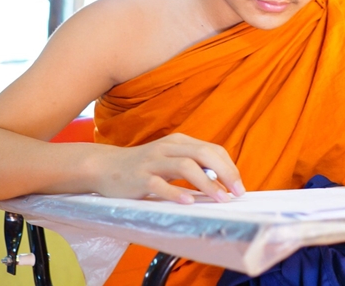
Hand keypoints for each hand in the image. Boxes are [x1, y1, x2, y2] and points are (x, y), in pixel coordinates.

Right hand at [97, 133, 245, 203]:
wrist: (105, 167)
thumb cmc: (143, 166)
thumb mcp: (170, 159)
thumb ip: (193, 165)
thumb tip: (223, 182)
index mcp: (179, 142)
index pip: (212, 149)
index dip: (229, 167)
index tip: (239, 186)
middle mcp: (168, 147)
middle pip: (203, 153)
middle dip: (224, 172)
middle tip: (236, 192)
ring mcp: (153, 161)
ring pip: (185, 166)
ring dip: (206, 183)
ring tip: (219, 198)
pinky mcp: (139, 178)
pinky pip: (159, 184)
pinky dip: (175, 193)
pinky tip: (188, 202)